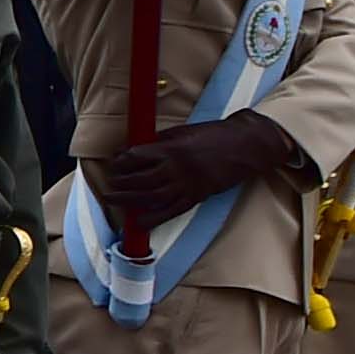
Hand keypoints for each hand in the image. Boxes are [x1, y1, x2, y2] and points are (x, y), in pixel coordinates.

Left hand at [100, 113, 303, 220]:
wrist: (247, 146)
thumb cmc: (214, 135)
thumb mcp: (183, 132)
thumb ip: (157, 141)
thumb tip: (131, 148)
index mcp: (172, 148)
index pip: (136, 157)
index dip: (121, 162)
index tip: (112, 164)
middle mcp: (177, 168)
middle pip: (140, 180)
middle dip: (120, 183)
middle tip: (108, 184)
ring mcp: (187, 185)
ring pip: (151, 197)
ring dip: (128, 201)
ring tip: (112, 200)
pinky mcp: (198, 196)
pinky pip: (172, 211)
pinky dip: (154, 219)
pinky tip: (139, 222)